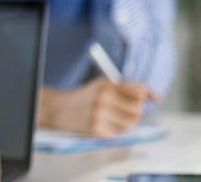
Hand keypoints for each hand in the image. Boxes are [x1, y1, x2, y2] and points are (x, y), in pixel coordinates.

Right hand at [38, 78, 158, 136]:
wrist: (61, 108)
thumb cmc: (87, 96)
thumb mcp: (103, 85)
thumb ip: (128, 88)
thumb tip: (157, 96)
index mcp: (105, 84)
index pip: (139, 90)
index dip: (147, 95)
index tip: (152, 98)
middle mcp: (102, 98)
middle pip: (137, 108)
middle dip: (137, 110)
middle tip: (128, 109)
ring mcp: (99, 114)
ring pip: (131, 122)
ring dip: (128, 121)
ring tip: (117, 117)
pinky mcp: (96, 129)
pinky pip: (120, 132)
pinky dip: (118, 130)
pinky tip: (108, 124)